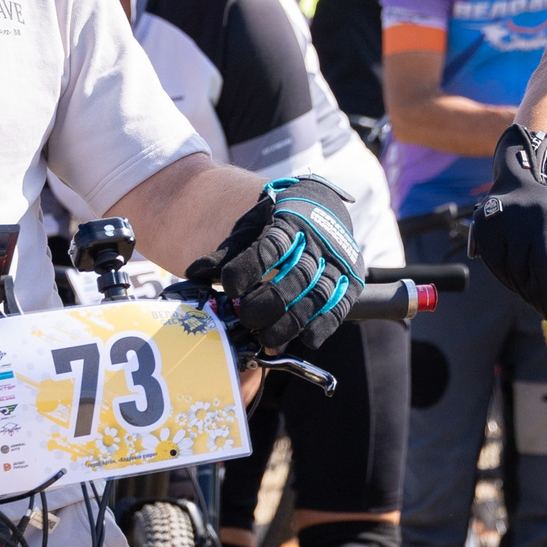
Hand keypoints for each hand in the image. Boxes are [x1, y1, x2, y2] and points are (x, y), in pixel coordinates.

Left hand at [197, 176, 364, 352]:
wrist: (322, 207)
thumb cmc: (279, 221)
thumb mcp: (252, 227)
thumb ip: (227, 252)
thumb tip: (196, 272)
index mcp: (290, 221)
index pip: (271, 246)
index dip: (249, 268)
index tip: (231, 287)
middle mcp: (318, 241)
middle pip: (297, 275)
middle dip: (270, 302)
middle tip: (247, 318)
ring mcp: (338, 261)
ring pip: (318, 294)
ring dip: (292, 320)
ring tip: (268, 338)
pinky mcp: (350, 281)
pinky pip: (340, 305)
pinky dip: (324, 324)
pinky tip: (307, 339)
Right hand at [471, 125, 546, 322]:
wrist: (530, 174)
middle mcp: (538, 214)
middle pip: (546, 274)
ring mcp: (509, 221)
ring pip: (520, 275)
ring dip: (533, 295)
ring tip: (544, 298)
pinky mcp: (486, 228)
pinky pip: (499, 269)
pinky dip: (512, 284)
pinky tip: (524, 284)